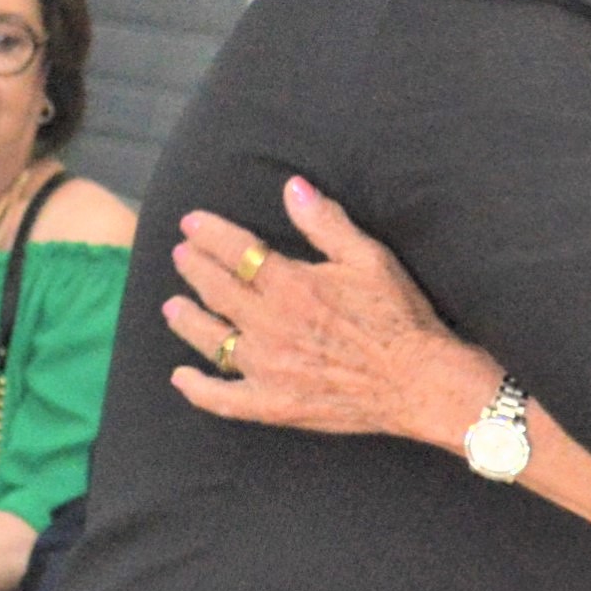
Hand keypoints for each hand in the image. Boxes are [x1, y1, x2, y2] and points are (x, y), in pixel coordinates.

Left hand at [167, 177, 502, 447]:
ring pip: (210, 340)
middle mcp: (269, 325)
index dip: (209, 234)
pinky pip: (222, 399)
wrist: (418, 382)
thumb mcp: (369, 258)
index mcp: (290, 285)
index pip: (236, 251)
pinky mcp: (272, 404)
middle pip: (217, 290)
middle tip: (180, 255)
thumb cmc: (399, 317)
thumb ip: (325, 222)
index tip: (191, 223)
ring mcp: (266, 368)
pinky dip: (197, 389)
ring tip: (172, 306)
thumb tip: (292, 186)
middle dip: (193, 268)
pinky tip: (182, 377)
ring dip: (186, 319)